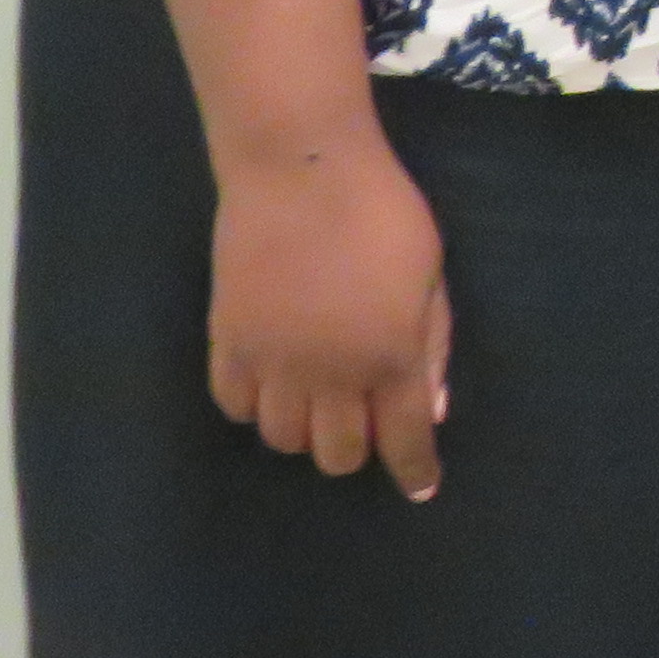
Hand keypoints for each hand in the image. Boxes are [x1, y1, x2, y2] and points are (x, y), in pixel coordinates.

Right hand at [206, 135, 450, 498]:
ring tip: (319, 398)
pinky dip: (257, 407)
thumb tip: (432, 407)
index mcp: (390, 356)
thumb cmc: (382, 211)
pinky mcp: (226, 344)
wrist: (301, 170)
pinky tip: (274, 382)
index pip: (403, 438)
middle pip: (337, 454)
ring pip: (283, 440)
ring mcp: (272, 364)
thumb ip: (432, 343)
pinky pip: (235, 407)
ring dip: (307, 429)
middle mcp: (329, 374)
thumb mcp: (430, 272)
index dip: (414, 468)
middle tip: (366, 422)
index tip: (420, 487)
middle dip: (358, 448)